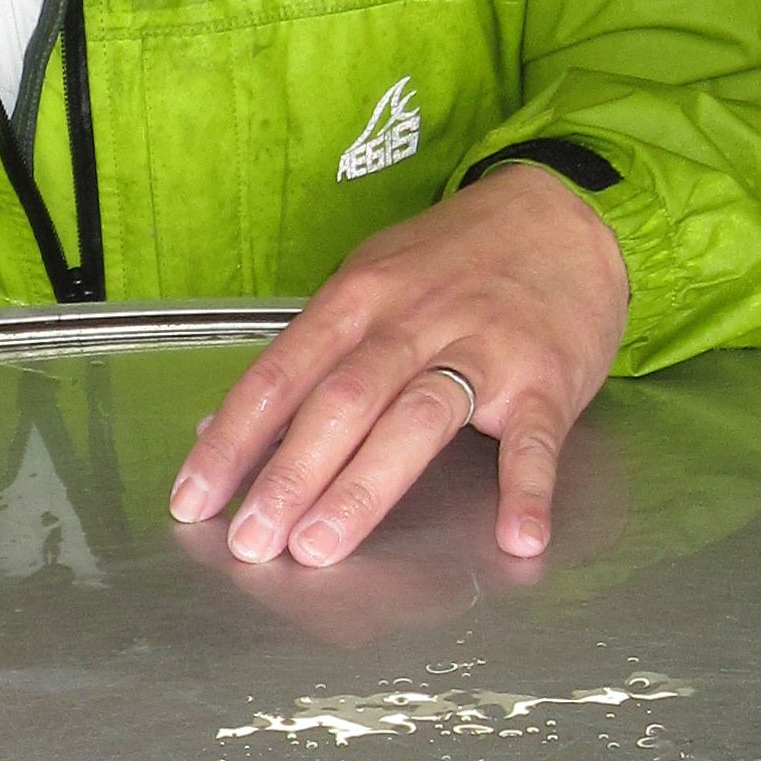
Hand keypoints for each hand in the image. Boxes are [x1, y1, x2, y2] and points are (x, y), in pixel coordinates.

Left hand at [165, 161, 630, 572]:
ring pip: (417, 417)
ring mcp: (483, 347)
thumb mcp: (368, 285)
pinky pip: (534, 438)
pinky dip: (526, 489)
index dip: (232, 440)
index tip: (193, 501)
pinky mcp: (547, 375)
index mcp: (357, 298)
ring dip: (365, 487)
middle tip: (252, 542)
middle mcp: (413, 319)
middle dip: (289, 476)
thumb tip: (217, 429)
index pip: (279, 374)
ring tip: (322, 546)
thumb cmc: (454, 263)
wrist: (566, 214)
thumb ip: (303, 358)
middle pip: (341, 400)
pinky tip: (516, 538)